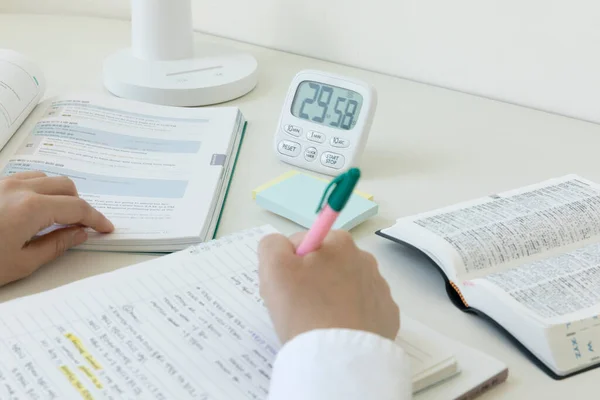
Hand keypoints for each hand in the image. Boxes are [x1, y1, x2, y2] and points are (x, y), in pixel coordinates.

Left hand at [0, 172, 113, 286]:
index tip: (106, 228)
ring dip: (60, 194)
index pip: (77, 208)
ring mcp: (2, 183)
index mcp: (31, 208)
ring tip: (59, 216)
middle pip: (66, 186)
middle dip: (80, 204)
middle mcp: (19, 188)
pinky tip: (34, 208)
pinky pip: (25, 178)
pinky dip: (40, 189)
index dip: (96, 218)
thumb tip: (79, 233)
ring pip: (46, 178)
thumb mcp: (21, 263)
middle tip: (82, 226)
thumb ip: (57, 245)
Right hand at [258, 230, 399, 343]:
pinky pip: (361, 309)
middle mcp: (364, 258)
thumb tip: (282, 245)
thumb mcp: (273, 268)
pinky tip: (337, 331)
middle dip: (310, 280)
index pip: (303, 244)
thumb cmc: (304, 309)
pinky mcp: (386, 315)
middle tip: (297, 307)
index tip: (285, 287)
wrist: (340, 358)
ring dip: (330, 298)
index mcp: (338, 242)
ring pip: (343, 287)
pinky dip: (348, 317)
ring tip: (318, 323)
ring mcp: (379, 288)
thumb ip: (272, 245)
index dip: (287, 265)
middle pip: (325, 264)